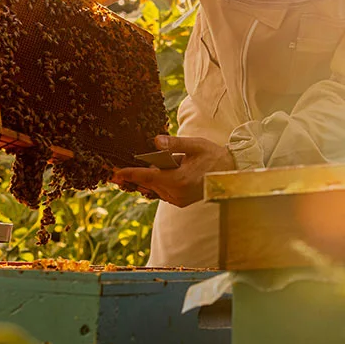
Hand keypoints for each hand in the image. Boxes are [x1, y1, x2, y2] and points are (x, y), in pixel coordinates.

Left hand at [112, 133, 236, 207]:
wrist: (230, 173)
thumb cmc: (213, 156)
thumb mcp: (195, 145)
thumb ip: (175, 144)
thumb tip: (155, 141)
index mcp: (179, 179)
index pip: (147, 177)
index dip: (129, 174)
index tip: (114, 173)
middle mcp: (177, 193)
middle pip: (149, 182)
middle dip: (139, 173)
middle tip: (127, 167)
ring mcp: (178, 200)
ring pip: (154, 188)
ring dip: (151, 177)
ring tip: (161, 165)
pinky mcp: (180, 202)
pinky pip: (161, 192)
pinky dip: (158, 183)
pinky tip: (165, 172)